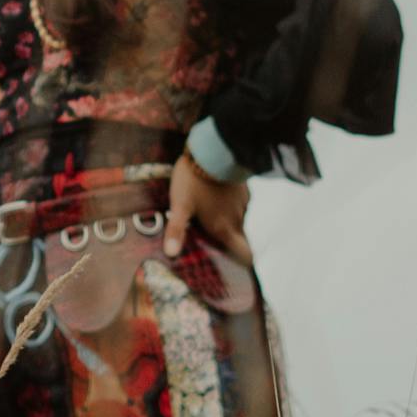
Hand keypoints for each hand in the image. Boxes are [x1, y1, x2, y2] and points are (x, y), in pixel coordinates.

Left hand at [164, 149, 252, 264]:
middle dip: (229, 244)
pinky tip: (215, 198)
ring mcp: (243, 203)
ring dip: (228, 222)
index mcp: (225, 228)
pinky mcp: (244, 189)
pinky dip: (230, 206)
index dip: (242, 263)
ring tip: (209, 216)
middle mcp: (238, 219)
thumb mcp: (180, 205)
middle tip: (212, 240)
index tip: (234, 266)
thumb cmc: (194, 181)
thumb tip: (170, 254)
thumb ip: (177, 230)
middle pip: (239, 240)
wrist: (213, 150)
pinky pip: (239, 204)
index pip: (245, 256)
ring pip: (238, 221)